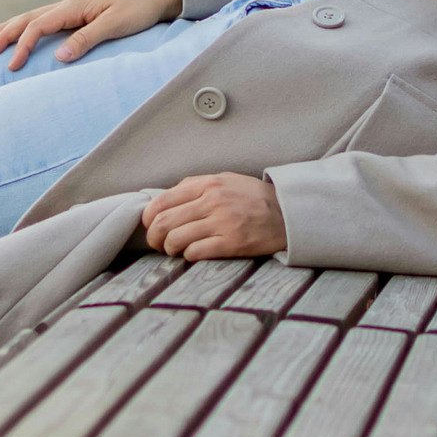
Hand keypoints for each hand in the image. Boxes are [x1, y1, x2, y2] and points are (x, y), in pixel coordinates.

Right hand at [0, 0, 183, 69]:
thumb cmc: (138, 10)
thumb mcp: (114, 25)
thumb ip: (87, 40)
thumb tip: (59, 57)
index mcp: (74, 6)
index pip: (39, 25)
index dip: (23, 45)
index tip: (12, 65)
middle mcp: (69, 5)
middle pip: (28, 18)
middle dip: (5, 34)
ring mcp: (73, 9)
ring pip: (33, 17)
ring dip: (11, 28)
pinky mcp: (79, 14)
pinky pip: (45, 21)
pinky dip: (27, 27)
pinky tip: (22, 34)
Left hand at [143, 173, 287, 260]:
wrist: (287, 213)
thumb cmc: (252, 197)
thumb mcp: (225, 180)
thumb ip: (196, 186)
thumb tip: (166, 198)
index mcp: (207, 184)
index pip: (162, 201)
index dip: (149, 218)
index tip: (151, 226)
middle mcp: (212, 201)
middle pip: (163, 222)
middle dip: (154, 238)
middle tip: (158, 244)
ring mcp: (222, 222)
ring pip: (176, 239)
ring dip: (170, 249)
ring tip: (176, 251)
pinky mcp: (232, 243)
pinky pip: (195, 252)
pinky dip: (188, 256)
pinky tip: (194, 254)